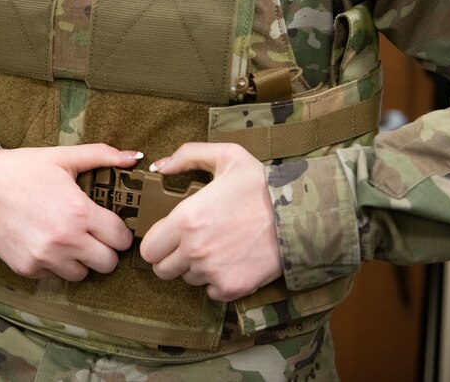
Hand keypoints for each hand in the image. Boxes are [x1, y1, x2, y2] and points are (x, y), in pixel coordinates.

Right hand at [0, 144, 140, 281]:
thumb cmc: (23, 169)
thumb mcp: (63, 157)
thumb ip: (102, 156)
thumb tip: (134, 157)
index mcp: (79, 212)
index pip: (121, 239)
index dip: (120, 231)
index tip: (111, 225)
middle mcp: (66, 240)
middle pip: (108, 263)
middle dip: (105, 250)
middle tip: (94, 235)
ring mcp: (46, 258)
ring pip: (83, 274)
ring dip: (81, 260)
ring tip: (70, 240)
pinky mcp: (28, 269)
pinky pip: (54, 276)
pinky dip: (55, 264)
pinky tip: (46, 243)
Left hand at [139, 142, 282, 300]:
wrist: (301, 216)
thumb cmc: (261, 185)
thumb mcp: (226, 156)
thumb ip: (187, 156)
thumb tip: (157, 166)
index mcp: (185, 220)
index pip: (148, 249)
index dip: (157, 242)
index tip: (170, 235)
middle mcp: (194, 250)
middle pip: (162, 270)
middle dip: (172, 258)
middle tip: (190, 243)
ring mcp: (213, 272)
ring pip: (188, 280)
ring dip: (196, 268)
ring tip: (217, 247)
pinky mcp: (232, 288)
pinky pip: (211, 292)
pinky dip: (217, 281)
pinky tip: (231, 261)